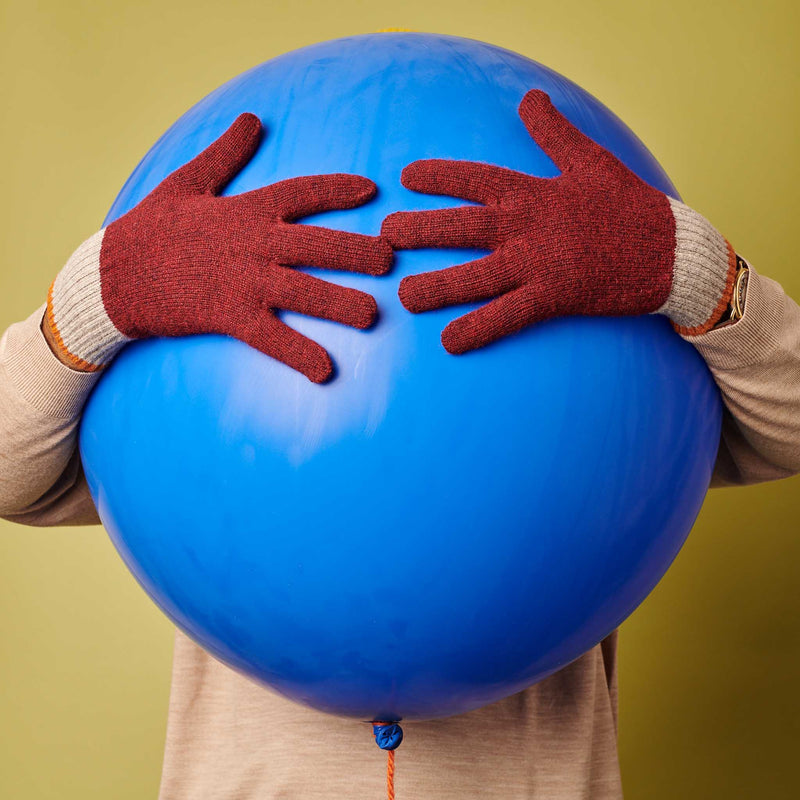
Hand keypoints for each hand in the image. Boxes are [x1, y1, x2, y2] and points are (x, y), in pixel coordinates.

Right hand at [47, 113, 392, 382]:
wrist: (112, 274)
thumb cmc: (152, 227)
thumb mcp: (187, 180)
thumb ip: (226, 153)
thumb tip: (252, 118)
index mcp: (247, 209)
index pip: (303, 191)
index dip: (339, 189)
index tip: (372, 190)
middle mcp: (254, 243)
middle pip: (319, 245)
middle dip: (358, 252)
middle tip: (391, 261)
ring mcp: (244, 281)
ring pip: (305, 291)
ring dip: (342, 304)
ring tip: (374, 317)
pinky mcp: (230, 316)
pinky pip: (272, 338)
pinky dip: (299, 356)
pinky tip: (326, 373)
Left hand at [382, 90, 735, 353]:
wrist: (673, 252)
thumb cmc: (630, 205)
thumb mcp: (592, 159)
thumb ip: (554, 132)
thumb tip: (529, 97)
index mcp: (533, 192)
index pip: (476, 178)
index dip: (439, 176)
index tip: (406, 177)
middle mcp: (527, 227)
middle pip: (462, 227)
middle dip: (421, 230)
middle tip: (385, 237)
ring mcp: (538, 263)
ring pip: (475, 276)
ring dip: (437, 286)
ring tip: (404, 296)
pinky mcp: (554, 297)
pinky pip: (507, 316)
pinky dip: (478, 330)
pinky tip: (449, 342)